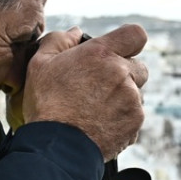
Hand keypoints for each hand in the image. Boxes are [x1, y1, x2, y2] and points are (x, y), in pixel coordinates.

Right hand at [17, 25, 147, 160]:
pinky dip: (122, 119)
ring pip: (136, 94)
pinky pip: (135, 116)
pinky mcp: (135, 123)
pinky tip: (100, 124)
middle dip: (125, 74)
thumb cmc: (46, 104)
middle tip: (101, 87)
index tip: (119, 51)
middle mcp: (122, 74)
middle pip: (139, 68)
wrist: (57, 146)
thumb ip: (60, 41)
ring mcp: (132, 100)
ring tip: (96, 110)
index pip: (135, 35)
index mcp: (101, 54)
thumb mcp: (40, 63)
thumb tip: (76, 32)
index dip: (129, 41)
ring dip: (123, 98)